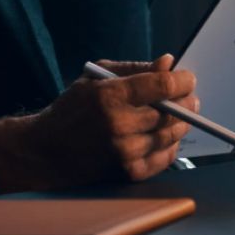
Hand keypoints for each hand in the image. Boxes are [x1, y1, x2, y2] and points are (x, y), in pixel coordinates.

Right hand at [0, 54, 198, 192]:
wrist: (47, 150)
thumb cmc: (72, 110)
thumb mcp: (94, 78)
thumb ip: (133, 69)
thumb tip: (168, 63)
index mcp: (109, 96)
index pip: (162, 85)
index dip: (182, 80)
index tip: (187, 78)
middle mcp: (119, 124)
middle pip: (174, 111)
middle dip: (187, 101)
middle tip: (187, 97)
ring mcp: (126, 151)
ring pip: (173, 134)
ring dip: (181, 123)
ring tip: (174, 115)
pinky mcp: (130, 172)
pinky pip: (166, 156)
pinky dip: (170, 144)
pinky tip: (162, 135)